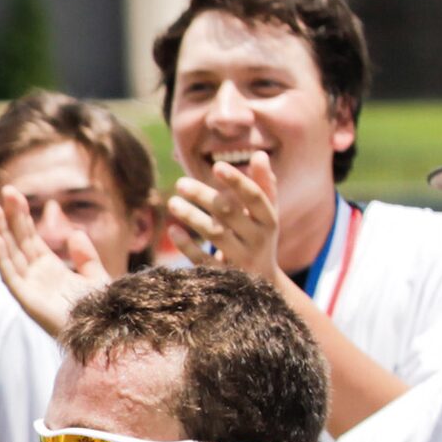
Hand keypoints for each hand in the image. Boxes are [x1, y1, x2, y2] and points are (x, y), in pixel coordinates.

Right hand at [0, 186, 111, 340]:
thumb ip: (85, 255)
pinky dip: (1, 258)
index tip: (14, 193)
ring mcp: (30, 288)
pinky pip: (11, 276)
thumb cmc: (100, 312)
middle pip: (18, 241)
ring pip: (10, 254)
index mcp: (49, 269)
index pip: (30, 237)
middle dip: (9, 217)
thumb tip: (73, 234)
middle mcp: (36, 276)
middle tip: (2, 192)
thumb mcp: (96, 277)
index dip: (21, 215)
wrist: (104, 334)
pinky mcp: (28, 301)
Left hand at [168, 152, 282, 279]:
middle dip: (204, 197)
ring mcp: (242, 260)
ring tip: (172, 203)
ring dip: (192, 217)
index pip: (255, 197)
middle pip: (229, 214)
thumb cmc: (260, 237)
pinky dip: (188, 246)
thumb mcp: (266, 214)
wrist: (264, 286)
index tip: (216, 166)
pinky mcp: (225, 278)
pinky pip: (204, 261)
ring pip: (215, 236)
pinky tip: (173, 229)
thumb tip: (259, 155)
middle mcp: (258, 240)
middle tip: (180, 183)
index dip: (237, 181)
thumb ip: (264, 184)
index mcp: (269, 220)